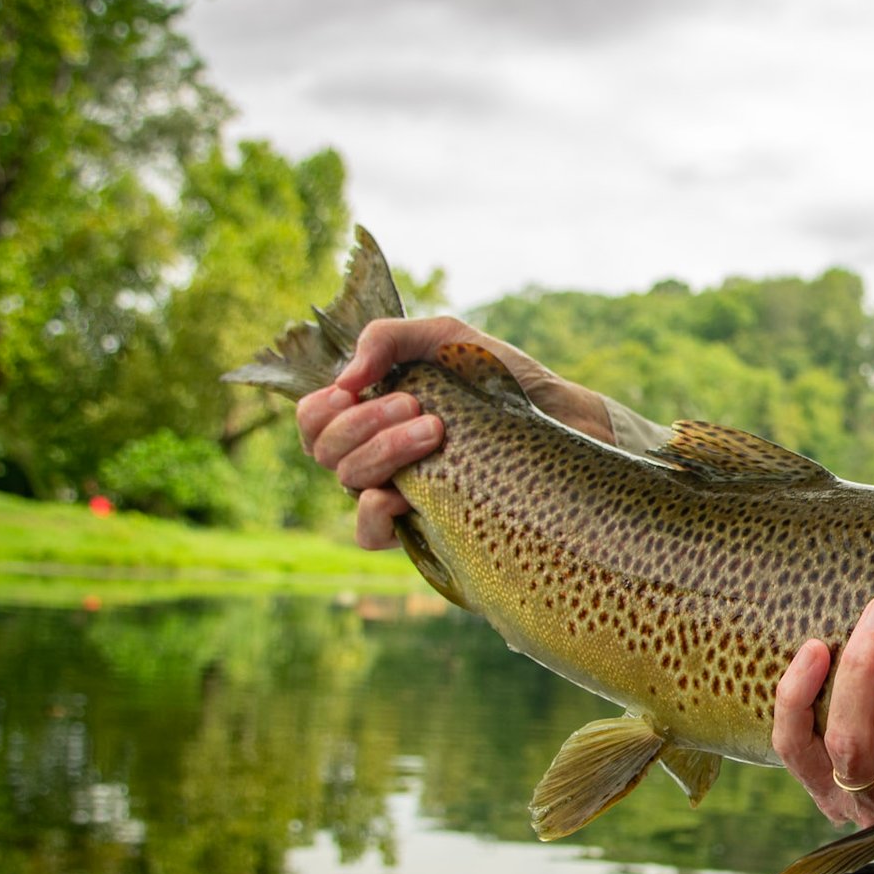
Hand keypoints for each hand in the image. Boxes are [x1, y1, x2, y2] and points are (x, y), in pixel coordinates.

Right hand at [295, 316, 614, 548]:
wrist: (559, 417)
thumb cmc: (502, 378)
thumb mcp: (447, 340)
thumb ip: (389, 339)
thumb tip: (345, 378)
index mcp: (372, 413)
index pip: (313, 420)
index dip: (320, 407)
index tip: (356, 388)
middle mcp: (377, 455)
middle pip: (326, 449)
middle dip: (364, 421)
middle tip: (416, 404)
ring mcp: (399, 491)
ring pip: (350, 482)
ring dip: (383, 451)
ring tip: (436, 429)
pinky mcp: (425, 525)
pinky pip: (370, 534)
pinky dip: (375, 513)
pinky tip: (403, 496)